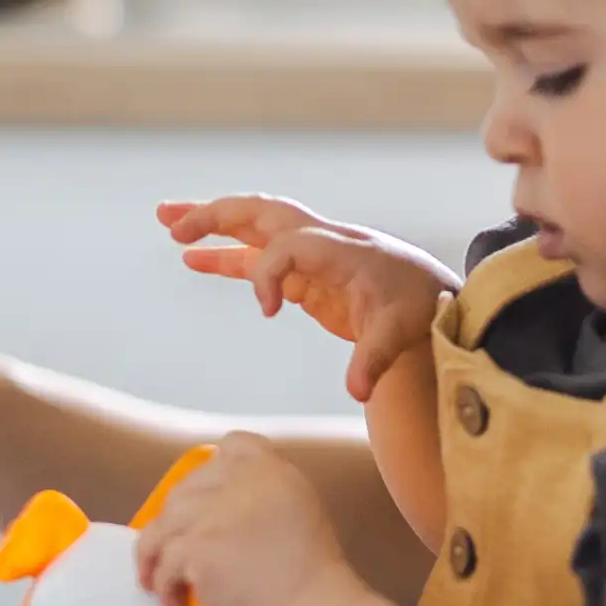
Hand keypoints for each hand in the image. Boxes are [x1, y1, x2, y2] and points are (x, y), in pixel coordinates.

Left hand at [131, 433, 351, 605]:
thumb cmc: (309, 578)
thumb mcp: (298, 513)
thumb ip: (264, 496)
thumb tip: (222, 503)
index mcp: (273, 471)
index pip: (234, 445)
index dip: (213, 472)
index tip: (206, 502)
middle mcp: (243, 481)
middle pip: (188, 488)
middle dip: (175, 520)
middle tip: (173, 550)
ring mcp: (215, 512)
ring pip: (164, 525)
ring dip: (156, 556)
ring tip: (157, 580)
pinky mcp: (197, 546)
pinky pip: (164, 562)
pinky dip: (163, 585)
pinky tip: (175, 603)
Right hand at [157, 195, 457, 401]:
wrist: (437, 297)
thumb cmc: (419, 305)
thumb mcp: (400, 330)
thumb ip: (375, 358)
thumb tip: (358, 391)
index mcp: (339, 248)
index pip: (287, 245)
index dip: (267, 274)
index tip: (269, 311)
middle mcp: (320, 242)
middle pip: (260, 214)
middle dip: (216, 215)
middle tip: (172, 222)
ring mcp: (310, 256)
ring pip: (253, 230)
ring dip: (211, 226)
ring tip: (168, 226)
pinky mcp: (305, 275)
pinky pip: (257, 259)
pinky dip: (226, 258)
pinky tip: (194, 260)